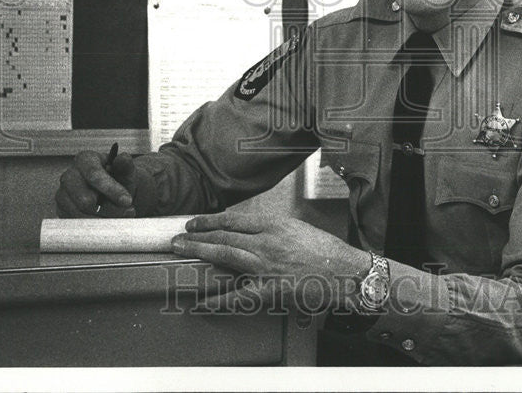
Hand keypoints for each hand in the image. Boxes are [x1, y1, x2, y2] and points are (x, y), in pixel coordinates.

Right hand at [55, 150, 137, 217]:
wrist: (113, 193)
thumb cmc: (119, 179)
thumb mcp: (126, 171)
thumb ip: (125, 165)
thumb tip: (124, 158)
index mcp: (85, 160)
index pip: (94, 174)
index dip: (111, 189)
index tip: (127, 201)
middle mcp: (69, 176)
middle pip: (85, 200)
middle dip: (109, 209)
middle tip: (129, 212)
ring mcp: (62, 194)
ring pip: (81, 215)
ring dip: (104, 219)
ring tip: (121, 217)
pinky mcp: (62, 211)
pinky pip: (77, 224)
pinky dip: (95, 226)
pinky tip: (109, 221)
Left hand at [171, 210, 367, 311]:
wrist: (343, 273)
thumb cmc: (324, 251)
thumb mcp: (296, 228)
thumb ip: (271, 229)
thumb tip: (247, 231)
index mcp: (274, 224)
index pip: (233, 220)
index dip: (209, 221)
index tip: (194, 222)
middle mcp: (266, 242)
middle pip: (223, 236)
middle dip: (196, 236)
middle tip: (178, 238)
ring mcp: (265, 266)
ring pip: (224, 255)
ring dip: (199, 253)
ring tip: (182, 251)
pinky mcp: (268, 290)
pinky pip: (235, 295)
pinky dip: (216, 299)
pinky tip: (200, 300)